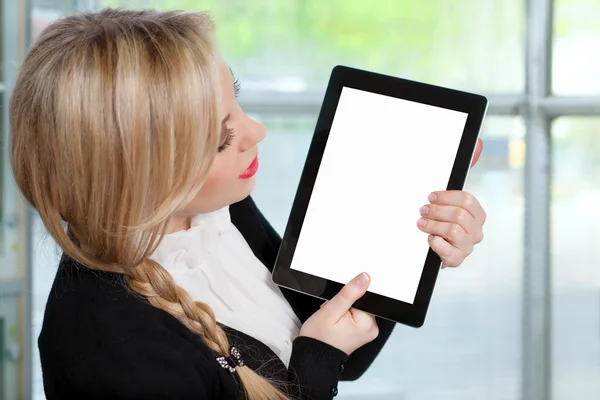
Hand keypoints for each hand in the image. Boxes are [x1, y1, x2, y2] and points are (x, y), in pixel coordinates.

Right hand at [299, 273, 378, 354]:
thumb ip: (349, 293)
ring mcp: (367, 331)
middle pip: (362, 302)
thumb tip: (364, 278)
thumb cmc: (319, 337)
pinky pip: (356, 315)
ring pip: (358, 307)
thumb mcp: (331, 310)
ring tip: (334, 318)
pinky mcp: (361, 332)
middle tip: (333, 312)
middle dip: (346, 302)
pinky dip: (346, 314)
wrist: (313, 356)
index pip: (364, 296)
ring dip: (346, 308)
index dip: (349, 296)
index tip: (339, 304)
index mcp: (367, 323)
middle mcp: (371, 328)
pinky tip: (337, 321)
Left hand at [416, 138, 485, 267]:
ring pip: (454, 231)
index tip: (430, 196)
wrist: (430, 248)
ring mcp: (468, 246)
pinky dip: (436, 244)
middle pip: (460, 215)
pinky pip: (449, 252)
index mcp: (477, 214)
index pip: (467, 200)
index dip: (446, 197)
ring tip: (421, 224)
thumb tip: (477, 144)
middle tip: (422, 210)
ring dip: (433, 225)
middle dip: (437, 211)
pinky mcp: (457, 260)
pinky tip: (429, 240)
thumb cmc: (439, 220)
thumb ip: (459, 174)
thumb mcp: (446, 198)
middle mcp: (476, 230)